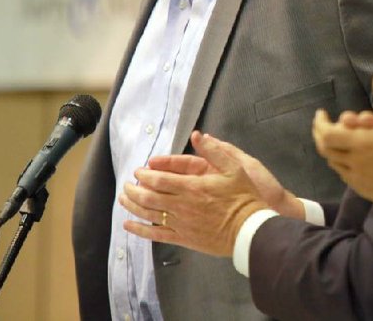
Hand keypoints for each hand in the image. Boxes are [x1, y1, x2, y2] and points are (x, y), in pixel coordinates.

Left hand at [120, 131, 274, 256]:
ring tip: (123, 199)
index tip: (138, 171)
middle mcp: (182, 205)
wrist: (249, 229)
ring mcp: (181, 223)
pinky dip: (140, 230)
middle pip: (149, 196)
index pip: (159, 179)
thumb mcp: (234, 168)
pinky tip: (129, 225)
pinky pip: (156, 234)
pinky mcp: (183, 238)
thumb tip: (198, 135)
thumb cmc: (243, 197)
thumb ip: (214, 151)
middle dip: (134, 189)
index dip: (144, 175)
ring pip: (149, 214)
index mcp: (192, 186)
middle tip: (127, 185)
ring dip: (132, 206)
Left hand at [313, 73, 372, 227]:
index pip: (327, 134)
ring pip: (332, 162)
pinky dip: (339, 162)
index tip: (321, 113)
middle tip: (323, 124)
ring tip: (335, 138)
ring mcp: (357, 178)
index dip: (319, 123)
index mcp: (361, 143)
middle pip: (324, 148)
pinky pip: (343, 174)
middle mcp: (353, 162)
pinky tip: (349, 157)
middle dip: (320, 134)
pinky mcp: (363, 189)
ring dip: (329, 148)